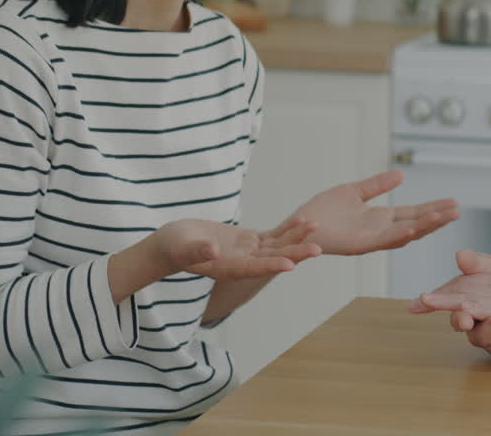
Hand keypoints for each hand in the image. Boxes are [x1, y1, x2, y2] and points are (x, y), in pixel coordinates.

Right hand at [152, 218, 320, 280]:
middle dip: (294, 253)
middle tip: (318, 248)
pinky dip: (287, 229)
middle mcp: (241, 263)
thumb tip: (212, 251)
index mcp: (226, 268)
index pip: (252, 269)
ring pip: (276, 246)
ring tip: (316, 226)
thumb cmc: (172, 247)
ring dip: (296, 238)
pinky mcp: (248, 240)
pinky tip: (302, 221)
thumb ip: (197, 250)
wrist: (172, 244)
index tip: (290, 265)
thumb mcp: (181, 247)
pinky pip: (272, 235)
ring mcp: (247, 252)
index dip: (271, 266)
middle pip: (272, 259)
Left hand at [285, 170, 458, 255]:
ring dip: (424, 227)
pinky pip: (382, 241)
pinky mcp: (358, 245)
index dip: (433, 208)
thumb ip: (378, 185)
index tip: (453, 202)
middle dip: (436, 218)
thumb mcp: (354, 192)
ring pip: (404, 234)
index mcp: (380, 218)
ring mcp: (371, 239)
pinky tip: (414, 230)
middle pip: (415, 224)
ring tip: (443, 217)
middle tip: (458, 210)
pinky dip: (399, 236)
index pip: (414, 213)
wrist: (298, 226)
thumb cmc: (322, 211)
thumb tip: (401, 175)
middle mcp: (380, 230)